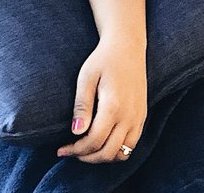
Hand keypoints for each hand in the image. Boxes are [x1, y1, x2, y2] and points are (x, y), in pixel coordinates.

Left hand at [56, 36, 146, 164]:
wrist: (127, 45)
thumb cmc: (103, 59)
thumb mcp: (86, 77)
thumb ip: (82, 106)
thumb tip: (76, 132)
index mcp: (114, 106)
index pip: (94, 141)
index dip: (76, 150)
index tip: (61, 149)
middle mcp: (129, 115)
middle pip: (107, 152)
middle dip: (87, 157)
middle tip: (71, 151)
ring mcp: (138, 117)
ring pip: (122, 153)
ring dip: (103, 157)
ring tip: (86, 149)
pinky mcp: (142, 115)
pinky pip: (132, 144)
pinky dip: (117, 150)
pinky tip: (103, 142)